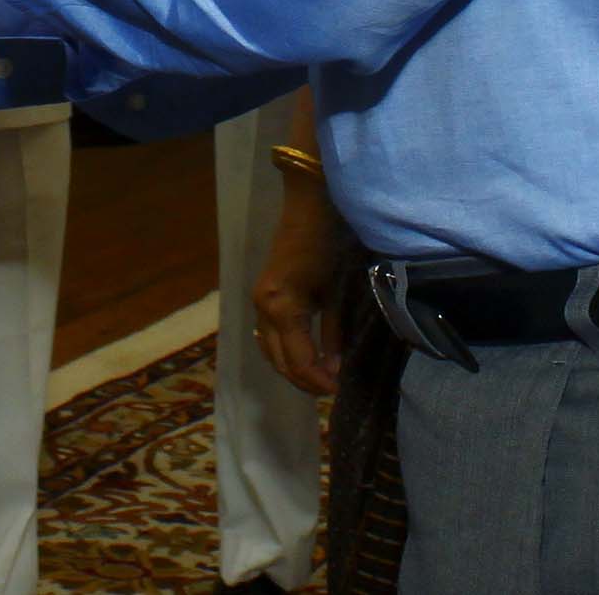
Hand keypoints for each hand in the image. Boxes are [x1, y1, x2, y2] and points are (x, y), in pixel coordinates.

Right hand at [250, 153, 348, 398]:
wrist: (310, 208)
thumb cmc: (330, 245)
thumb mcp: (337, 293)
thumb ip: (333, 333)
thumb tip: (334, 368)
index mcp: (281, 307)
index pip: (297, 360)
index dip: (317, 380)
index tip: (338, 390)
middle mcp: (263, 308)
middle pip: (278, 361)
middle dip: (304, 380)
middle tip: (331, 390)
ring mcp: (259, 301)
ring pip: (269, 350)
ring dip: (291, 368)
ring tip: (319, 377)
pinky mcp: (263, 295)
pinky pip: (267, 335)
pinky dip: (282, 351)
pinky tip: (302, 356)